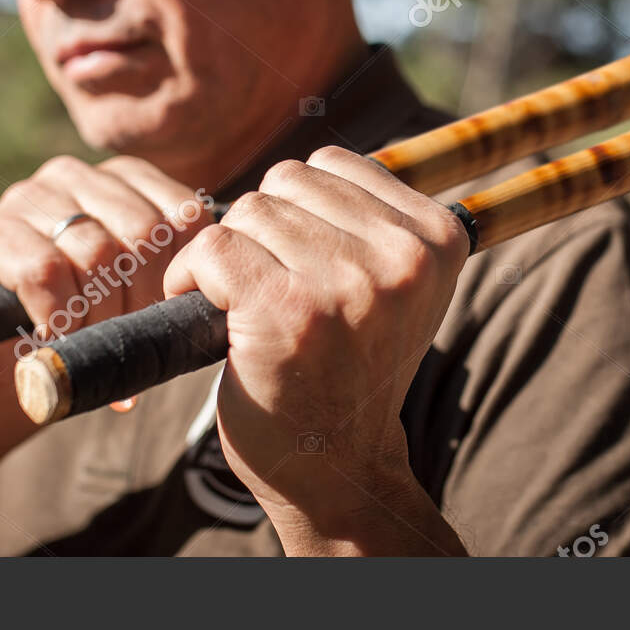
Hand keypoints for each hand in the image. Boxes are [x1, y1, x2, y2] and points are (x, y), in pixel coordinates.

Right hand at [0, 154, 212, 447]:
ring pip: (96, 250)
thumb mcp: (141, 296)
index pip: (183, 213)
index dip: (186, 273)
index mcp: (125, 179)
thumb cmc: (88, 332)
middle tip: (134, 342)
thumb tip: (229, 286)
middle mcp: (76, 175)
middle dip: (147, 299)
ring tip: (96, 348)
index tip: (171, 319)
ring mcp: (28, 196)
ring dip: (103, 315)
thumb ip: (179, 274)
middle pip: (144, 230)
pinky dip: (60, 314)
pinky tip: (58, 338)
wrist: (5, 374)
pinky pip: (43, 269)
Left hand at [161, 146, 470, 551]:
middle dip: (263, 229)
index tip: (305, 265)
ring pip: (248, 211)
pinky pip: (213, 248)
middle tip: (271, 288)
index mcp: (437, 238)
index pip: (334, 162)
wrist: (339, 469)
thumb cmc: (352, 368)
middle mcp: (401, 257)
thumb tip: (317, 160)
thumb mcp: (394, 287)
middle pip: (287, 180)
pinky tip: (210, 315)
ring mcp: (345, 284)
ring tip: (246, 307)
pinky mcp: (285, 311)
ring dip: (229, 255)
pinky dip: (191, 279)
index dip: (300, 209)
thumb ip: (372, 221)